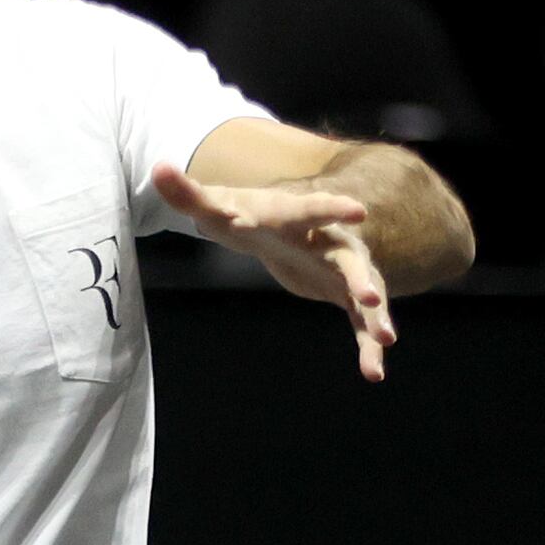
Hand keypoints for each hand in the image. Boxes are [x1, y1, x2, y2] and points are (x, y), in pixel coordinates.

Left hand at [151, 160, 399, 380]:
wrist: (278, 226)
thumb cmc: (246, 213)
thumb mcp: (217, 206)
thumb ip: (188, 193)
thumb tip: (157, 170)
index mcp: (300, 217)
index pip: (316, 210)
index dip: (334, 210)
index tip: (356, 211)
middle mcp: (330, 241)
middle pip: (350, 259)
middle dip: (361, 276)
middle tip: (371, 295)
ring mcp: (342, 269)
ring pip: (366, 294)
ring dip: (376, 317)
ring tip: (386, 342)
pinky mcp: (343, 294)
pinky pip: (359, 323)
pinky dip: (366, 347)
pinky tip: (374, 374)